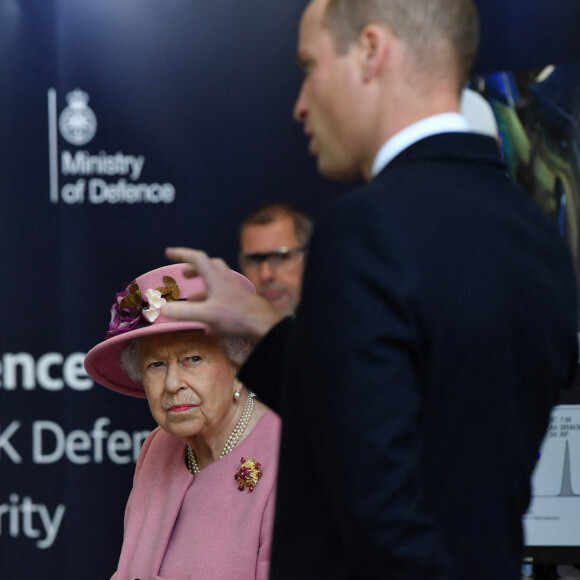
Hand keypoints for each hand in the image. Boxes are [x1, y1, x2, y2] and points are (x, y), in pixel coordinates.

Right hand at [163, 247, 282, 341]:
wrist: (265, 325)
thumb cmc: (237, 316)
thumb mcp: (207, 315)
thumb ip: (185, 312)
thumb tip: (162, 309)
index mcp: (216, 277)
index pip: (197, 258)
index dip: (182, 253)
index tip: (169, 252)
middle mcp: (226, 281)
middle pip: (210, 267)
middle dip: (194, 269)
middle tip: (184, 275)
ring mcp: (235, 291)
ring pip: (217, 283)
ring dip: (202, 289)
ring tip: (191, 301)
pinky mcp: (241, 303)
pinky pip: (224, 299)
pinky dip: (213, 304)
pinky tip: (209, 324)